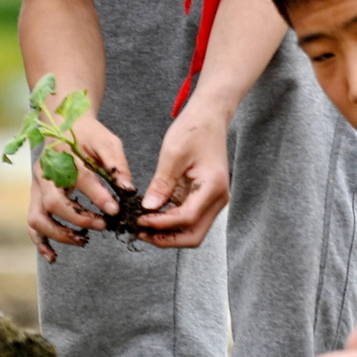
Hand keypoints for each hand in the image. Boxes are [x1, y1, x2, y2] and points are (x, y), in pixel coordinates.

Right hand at [28, 112, 130, 262]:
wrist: (64, 127)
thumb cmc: (89, 136)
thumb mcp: (108, 143)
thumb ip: (117, 165)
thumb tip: (128, 190)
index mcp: (63, 156)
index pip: (80, 180)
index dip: (98, 197)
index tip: (116, 210)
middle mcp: (44, 174)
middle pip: (53, 203)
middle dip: (79, 219)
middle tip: (102, 225)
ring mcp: (36, 188)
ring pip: (38, 218)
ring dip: (59, 234)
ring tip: (83, 240)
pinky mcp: (35, 199)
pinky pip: (32, 225)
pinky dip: (41, 243)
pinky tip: (53, 256)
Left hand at [139, 104, 229, 248]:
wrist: (209, 117)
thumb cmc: (193, 129)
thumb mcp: (173, 154)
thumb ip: (161, 184)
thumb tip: (148, 209)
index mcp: (213, 187)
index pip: (186, 218)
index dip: (161, 224)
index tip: (139, 220)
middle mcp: (218, 199)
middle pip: (193, 234)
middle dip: (166, 239)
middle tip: (140, 232)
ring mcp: (213, 200)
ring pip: (191, 230)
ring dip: (168, 234)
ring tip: (142, 227)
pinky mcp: (204, 198)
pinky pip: (188, 219)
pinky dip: (171, 223)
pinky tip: (152, 217)